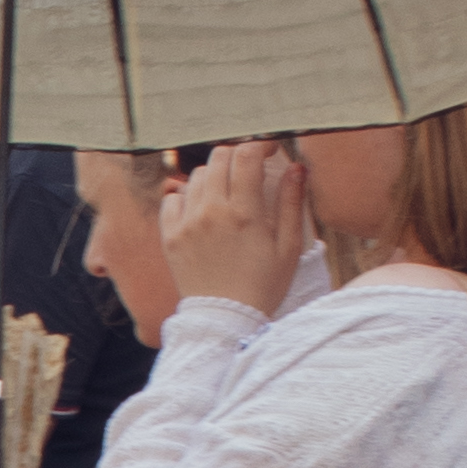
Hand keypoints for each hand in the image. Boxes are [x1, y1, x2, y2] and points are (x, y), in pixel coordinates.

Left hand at [158, 136, 311, 317]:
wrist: (225, 323)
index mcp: (245, 213)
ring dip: (213, 177)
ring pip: (196, 176)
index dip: (260, 144)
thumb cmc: (263, 287)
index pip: (247, 155)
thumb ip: (291, 203)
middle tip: (248, 171)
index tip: (269, 150)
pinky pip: (172, 199)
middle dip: (237, 157)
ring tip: (226, 194)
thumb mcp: (288, 248)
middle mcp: (212, 212)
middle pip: (219, 158)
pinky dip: (185, 197)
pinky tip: (201, 210)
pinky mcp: (170, 237)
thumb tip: (296, 168)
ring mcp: (188, 224)